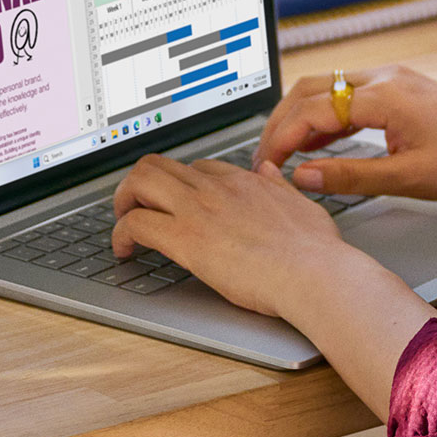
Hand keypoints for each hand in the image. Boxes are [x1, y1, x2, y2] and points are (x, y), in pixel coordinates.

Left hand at [109, 154, 353, 318]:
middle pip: (159, 164)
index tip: (176, 203)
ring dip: (123, 200)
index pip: (198, 168)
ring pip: (139, 181)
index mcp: (245, 182)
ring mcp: (198, 209)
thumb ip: (280, 187)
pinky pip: (134, 223)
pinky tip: (124, 252)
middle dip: (139, 183)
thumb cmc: (316, 251)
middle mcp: (217, 188)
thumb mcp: (302, 205)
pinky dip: (120, 235)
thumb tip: (269, 171)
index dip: (182, 184)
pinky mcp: (184, 238)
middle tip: (135, 207)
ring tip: (123, 223)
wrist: (314, 272)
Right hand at [254, 64, 436, 200]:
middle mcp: (384, 77)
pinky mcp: (400, 89)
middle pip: (310, 90)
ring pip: (327, 89)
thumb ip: (350, 176)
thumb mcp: (409, 179)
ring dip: (299, 118)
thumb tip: (302, 176)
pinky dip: (325, 118)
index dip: (281, 140)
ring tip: (280, 155)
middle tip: (262, 160)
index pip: (313, 111)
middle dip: (280, 123)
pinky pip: (348, 96)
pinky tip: (315, 146)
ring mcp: (393, 80)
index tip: (264, 168)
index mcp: (385, 95)